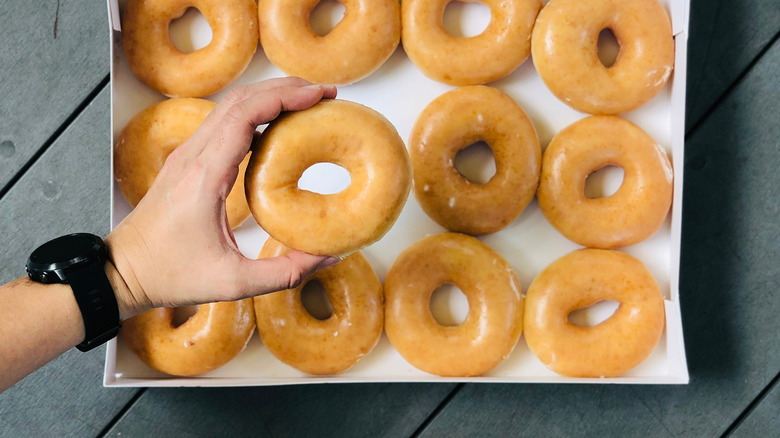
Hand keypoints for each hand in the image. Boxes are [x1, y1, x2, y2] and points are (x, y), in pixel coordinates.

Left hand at [106, 77, 339, 319]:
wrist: (123, 271)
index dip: (284, 98)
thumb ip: (286, 273)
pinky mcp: (187, 161)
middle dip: (285, 89)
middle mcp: (193, 156)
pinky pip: (223, 123)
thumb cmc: (171, 275)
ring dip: (269, 97)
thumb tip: (330, 257)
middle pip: (240, 100)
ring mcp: (187, 155)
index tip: (318, 95)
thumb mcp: (234, 283)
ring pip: (230, 106)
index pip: (245, 115)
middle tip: (324, 94)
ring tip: (306, 102)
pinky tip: (278, 125)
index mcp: (204, 177)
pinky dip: (254, 113)